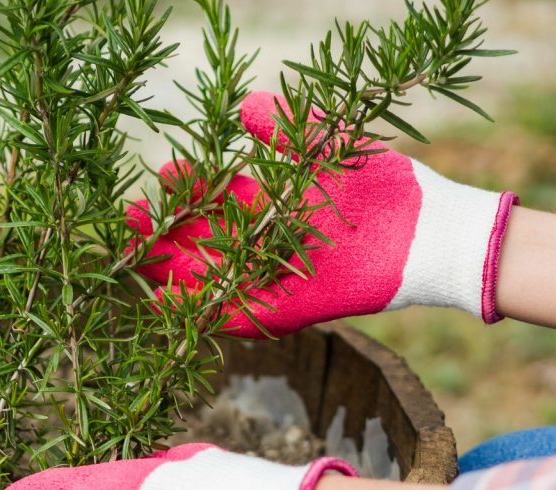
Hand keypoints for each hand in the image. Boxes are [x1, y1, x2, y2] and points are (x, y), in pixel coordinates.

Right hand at [127, 91, 518, 337]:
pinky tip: (181, 307)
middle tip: (127, 222)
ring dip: (177, 275)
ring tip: (140, 265)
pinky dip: (214, 314)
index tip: (163, 173)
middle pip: (204, 241)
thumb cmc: (386, 187)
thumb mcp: (330, 147)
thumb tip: (244, 107)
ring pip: (216, 280)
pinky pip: (247, 316)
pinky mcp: (296, 308)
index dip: (187, 189)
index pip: (217, 198)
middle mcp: (270, 243)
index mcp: (275, 204)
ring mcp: (280, 278)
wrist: (428, 231)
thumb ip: (288, 130)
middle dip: (165, 233)